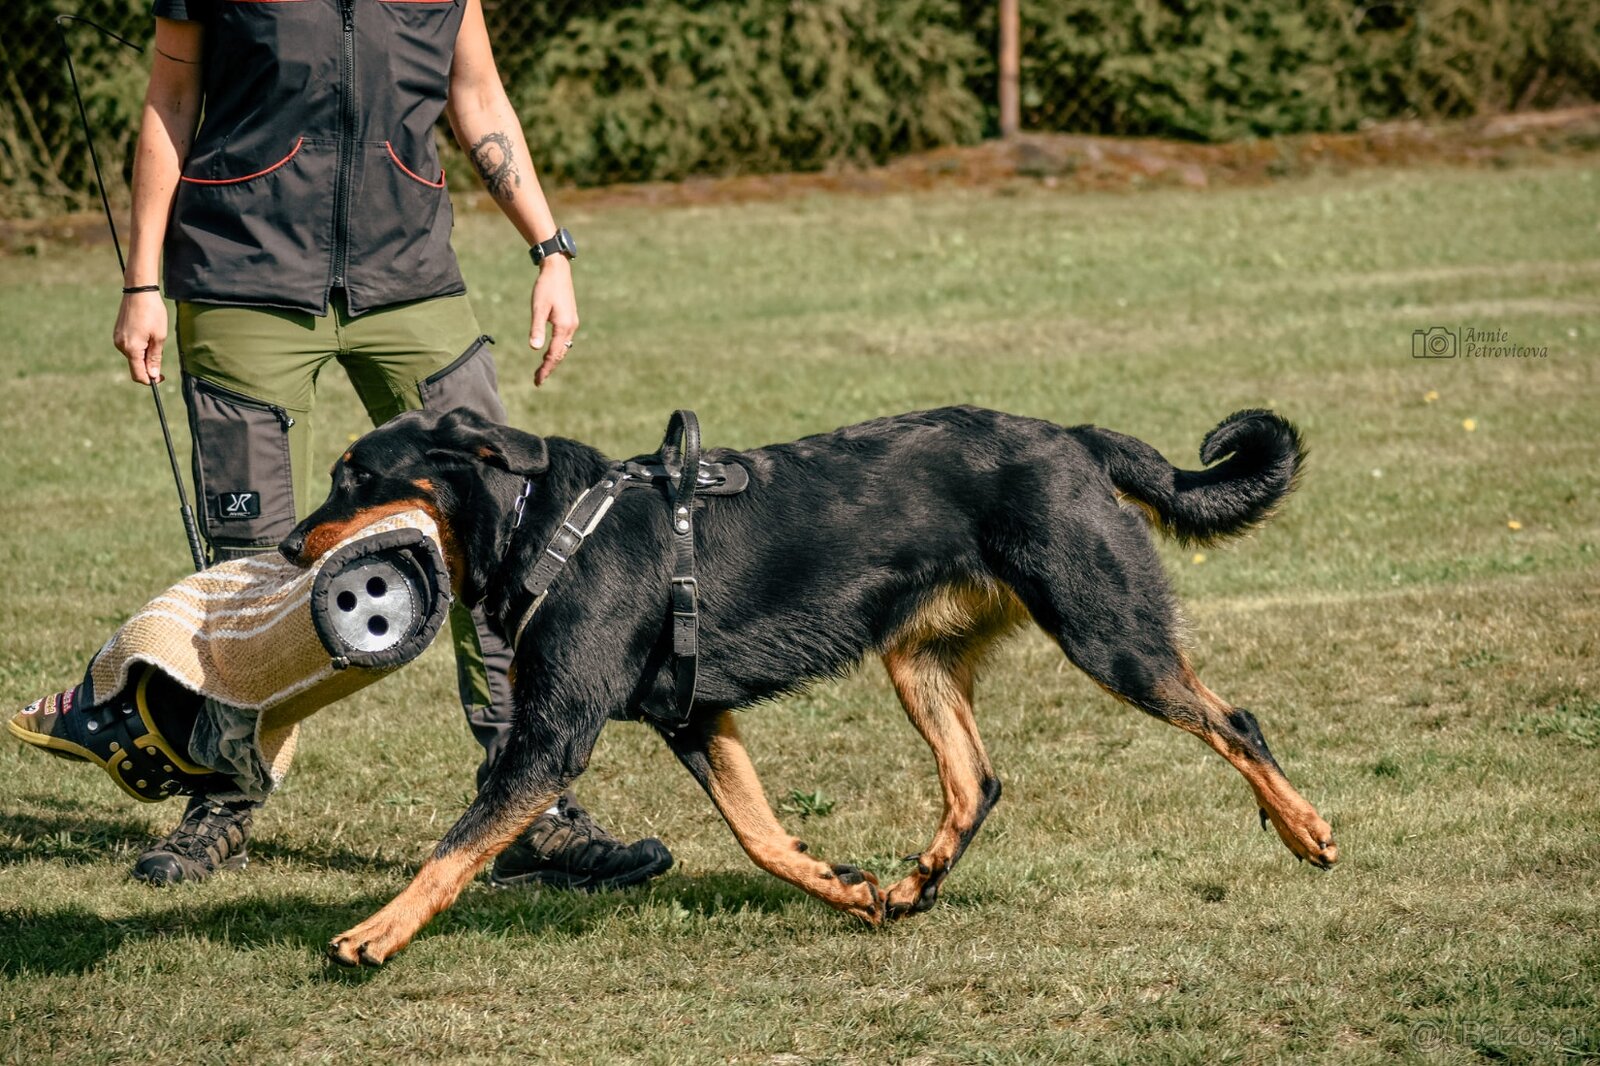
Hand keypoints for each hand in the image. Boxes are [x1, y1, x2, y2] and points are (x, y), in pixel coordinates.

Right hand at [113, 291, 168, 384]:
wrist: (139, 292)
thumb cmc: (152, 313)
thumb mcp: (159, 337)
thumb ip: (155, 358)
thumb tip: (153, 375)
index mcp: (131, 349)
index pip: (138, 375)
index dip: (150, 380)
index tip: (161, 377)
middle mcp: (121, 346)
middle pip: (135, 366)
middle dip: (149, 365)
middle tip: (160, 350)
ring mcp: (117, 339)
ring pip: (133, 356)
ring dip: (144, 354)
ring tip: (153, 336)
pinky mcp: (118, 333)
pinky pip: (129, 347)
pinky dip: (139, 346)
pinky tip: (146, 333)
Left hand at [528, 255, 577, 386]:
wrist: (557, 269)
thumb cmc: (545, 287)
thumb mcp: (538, 308)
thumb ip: (537, 329)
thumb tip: (535, 348)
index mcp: (564, 327)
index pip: (554, 354)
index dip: (545, 369)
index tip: (537, 381)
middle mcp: (571, 327)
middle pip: (560, 353)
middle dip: (549, 367)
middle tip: (537, 380)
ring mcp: (572, 323)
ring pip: (563, 347)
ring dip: (553, 359)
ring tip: (542, 369)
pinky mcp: (570, 318)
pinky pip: (564, 340)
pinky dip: (557, 349)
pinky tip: (550, 350)